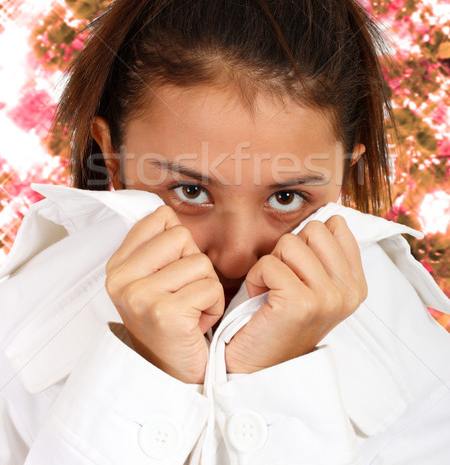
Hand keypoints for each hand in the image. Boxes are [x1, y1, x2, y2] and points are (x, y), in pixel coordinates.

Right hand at [105, 205, 224, 383]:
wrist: (171, 376)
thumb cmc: (170, 324)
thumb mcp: (154, 280)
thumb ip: (157, 244)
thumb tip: (169, 210)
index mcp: (117, 266)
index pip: (160, 218)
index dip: (179, 243)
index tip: (171, 273)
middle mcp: (121, 279)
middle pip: (182, 236)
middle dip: (195, 266)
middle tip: (183, 296)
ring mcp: (140, 296)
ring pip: (201, 263)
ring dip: (207, 289)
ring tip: (190, 311)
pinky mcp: (165, 314)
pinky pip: (210, 288)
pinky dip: (214, 307)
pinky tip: (197, 324)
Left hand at [225, 215, 367, 373]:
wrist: (259, 368)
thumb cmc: (278, 320)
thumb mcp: (312, 284)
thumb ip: (324, 252)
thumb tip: (328, 213)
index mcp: (356, 284)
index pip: (336, 225)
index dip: (308, 241)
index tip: (301, 271)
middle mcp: (349, 291)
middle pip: (312, 229)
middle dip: (289, 250)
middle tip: (283, 282)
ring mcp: (328, 298)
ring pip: (289, 243)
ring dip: (270, 264)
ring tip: (271, 292)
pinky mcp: (301, 303)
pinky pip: (269, 263)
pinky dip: (256, 278)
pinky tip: (260, 300)